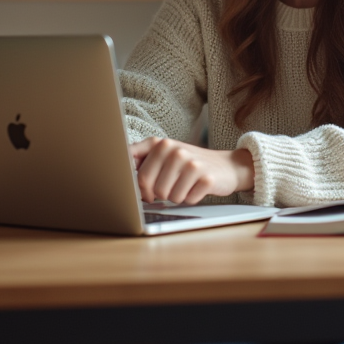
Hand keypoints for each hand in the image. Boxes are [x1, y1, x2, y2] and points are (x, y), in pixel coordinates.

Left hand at [130, 137, 254, 205]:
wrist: (226, 166)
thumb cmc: (189, 163)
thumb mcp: (165, 154)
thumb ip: (140, 157)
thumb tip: (117, 172)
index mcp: (161, 143)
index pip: (136, 172)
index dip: (137, 187)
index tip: (143, 190)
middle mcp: (175, 150)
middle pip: (151, 187)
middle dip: (158, 194)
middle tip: (169, 188)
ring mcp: (191, 163)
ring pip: (168, 196)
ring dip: (176, 197)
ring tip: (185, 185)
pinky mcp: (206, 178)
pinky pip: (187, 200)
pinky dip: (191, 199)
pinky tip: (197, 188)